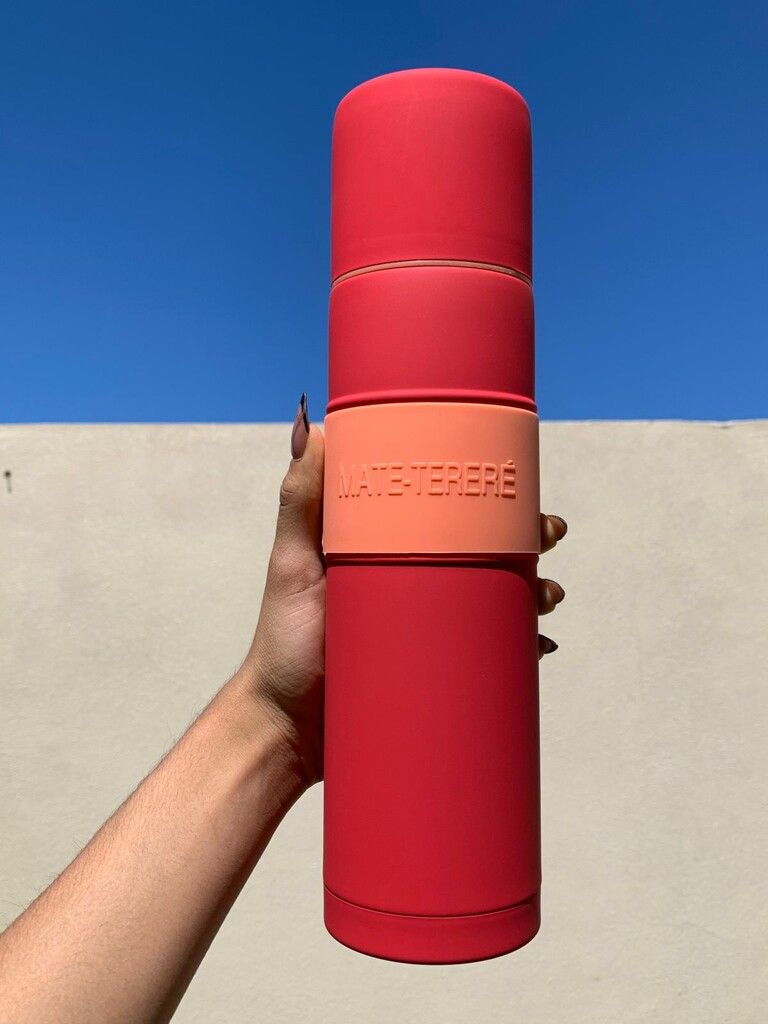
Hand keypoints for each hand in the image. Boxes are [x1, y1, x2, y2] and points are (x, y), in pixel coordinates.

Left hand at [245, 394, 567, 788]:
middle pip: (486, 550)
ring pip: (498, 599)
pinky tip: (541, 645)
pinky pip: (492, 652)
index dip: (489, 498)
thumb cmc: (284, 642)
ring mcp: (430, 626)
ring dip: (535, 591)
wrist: (288, 727)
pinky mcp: (438, 668)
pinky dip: (523, 645)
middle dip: (527, 541)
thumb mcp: (292, 564)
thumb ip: (300, 501)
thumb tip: (314, 427)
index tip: (520, 488)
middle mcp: (415, 582)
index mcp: (390, 549)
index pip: (448, 512)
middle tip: (547, 539)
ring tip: (546, 598)